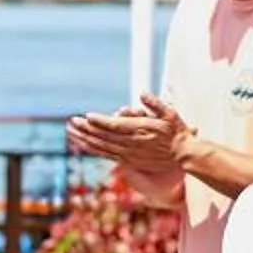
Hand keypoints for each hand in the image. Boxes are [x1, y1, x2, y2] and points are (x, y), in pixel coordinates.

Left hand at [70, 98, 188, 175]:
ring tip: (70, 132)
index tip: (86, 116)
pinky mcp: (128, 159)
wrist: (182, 155)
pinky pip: (106, 154)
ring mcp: (128, 153)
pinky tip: (82, 144)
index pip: (115, 126)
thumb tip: (141, 93)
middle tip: (71, 122)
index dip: (100, 121)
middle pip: (104, 136)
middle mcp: (131, 143)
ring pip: (102, 146)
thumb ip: (155, 103)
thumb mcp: (170, 113)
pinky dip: (92, 149)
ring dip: (85, 139)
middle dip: (86, 129)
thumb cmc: (177, 131)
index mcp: (140, 129)